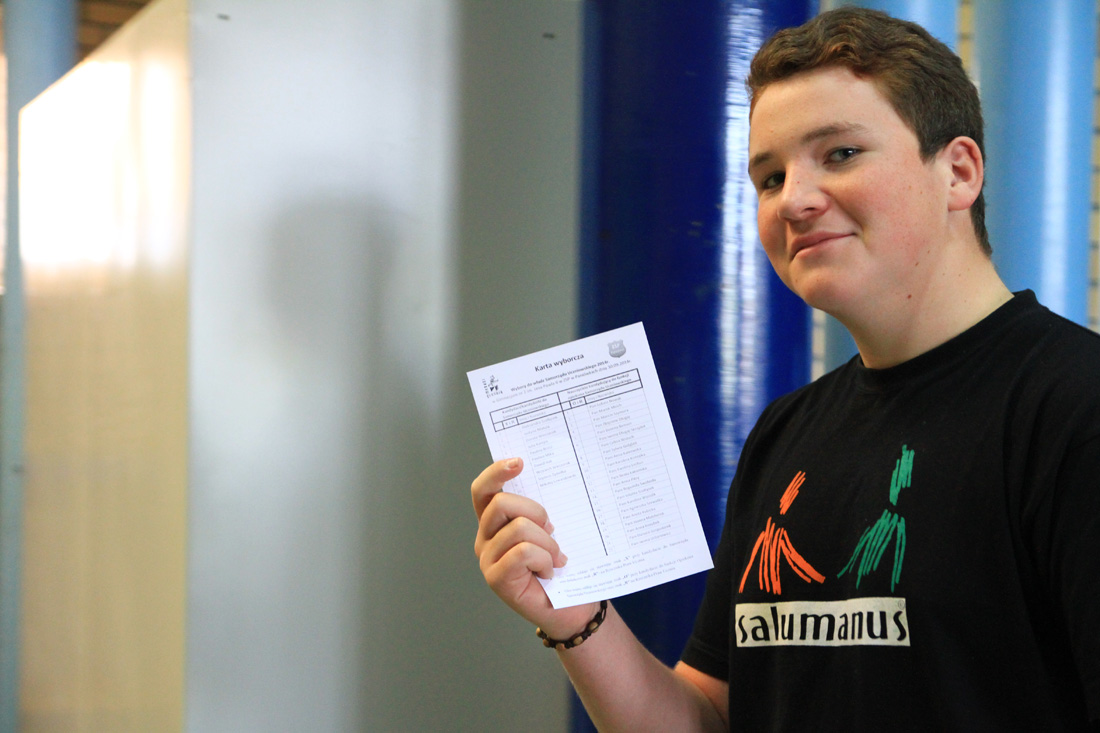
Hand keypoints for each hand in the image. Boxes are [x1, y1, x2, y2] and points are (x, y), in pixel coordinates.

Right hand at [472, 458, 598, 637]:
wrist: (571, 606)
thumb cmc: (561, 566)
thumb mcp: (550, 531)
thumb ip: (539, 512)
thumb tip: (547, 483)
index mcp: (495, 522)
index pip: (483, 490)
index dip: (496, 473)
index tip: (519, 462)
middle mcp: (485, 537)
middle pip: (502, 503)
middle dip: (536, 512)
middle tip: (552, 530)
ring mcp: (487, 558)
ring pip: (519, 529)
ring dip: (547, 543)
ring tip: (555, 559)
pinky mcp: (495, 578)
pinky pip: (523, 552)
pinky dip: (544, 560)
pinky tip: (548, 572)